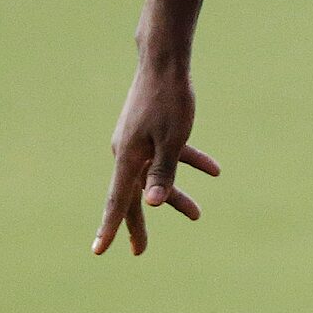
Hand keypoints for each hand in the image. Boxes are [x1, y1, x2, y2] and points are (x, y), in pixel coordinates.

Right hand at [93, 62, 220, 255]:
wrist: (165, 61)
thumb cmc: (169, 101)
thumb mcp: (171, 140)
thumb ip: (162, 173)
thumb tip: (150, 203)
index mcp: (127, 159)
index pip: (117, 201)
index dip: (109, 228)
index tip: (98, 251)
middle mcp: (127, 153)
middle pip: (134, 195)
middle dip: (140, 224)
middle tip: (139, 251)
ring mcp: (138, 141)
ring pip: (154, 176)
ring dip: (176, 195)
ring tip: (197, 215)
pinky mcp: (150, 130)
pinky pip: (167, 154)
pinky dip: (188, 162)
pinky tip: (214, 171)